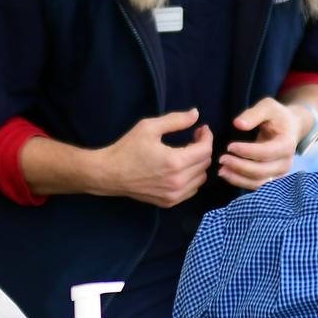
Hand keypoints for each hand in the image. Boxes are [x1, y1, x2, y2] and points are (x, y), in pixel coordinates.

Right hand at [95, 109, 212, 207]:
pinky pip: (191, 190)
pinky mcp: (169, 202)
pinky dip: (192, 178)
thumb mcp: (149, 127)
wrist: (110, 173)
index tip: (201, 129)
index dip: (207, 137)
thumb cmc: (128, 148)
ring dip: (198, 164)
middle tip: (193, 137)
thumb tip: (196, 114)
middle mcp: (178, 181)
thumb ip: (175, 120)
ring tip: (186, 153)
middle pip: (205, 163)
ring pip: (201, 178)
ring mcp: (174, 194)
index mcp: (175, 161)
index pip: (205, 149)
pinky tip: (180, 168)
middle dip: (202, 147)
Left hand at [219, 98, 308, 189]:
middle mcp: (285, 162)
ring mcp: (280, 173)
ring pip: (259, 182)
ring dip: (238, 178)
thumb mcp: (267, 107)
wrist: (290, 127)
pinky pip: (256, 185)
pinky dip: (241, 182)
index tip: (230, 146)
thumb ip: (253, 114)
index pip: (266, 152)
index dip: (247, 151)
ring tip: (221, 170)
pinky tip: (228, 174)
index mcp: (286, 144)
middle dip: (240, 166)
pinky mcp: (273, 178)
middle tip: (221, 158)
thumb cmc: (277, 115)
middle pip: (261, 171)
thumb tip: (238, 124)